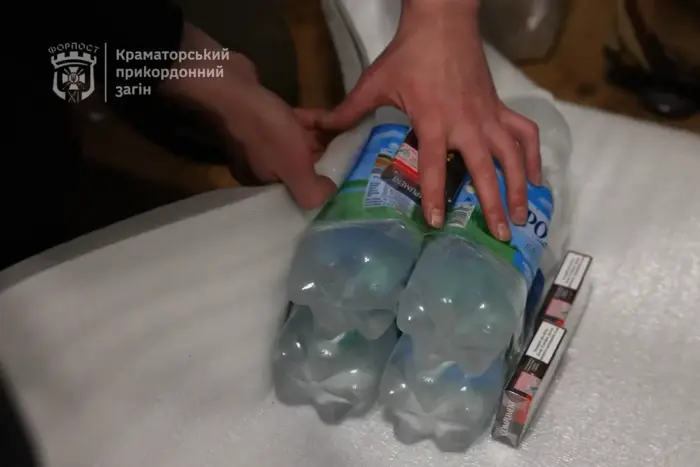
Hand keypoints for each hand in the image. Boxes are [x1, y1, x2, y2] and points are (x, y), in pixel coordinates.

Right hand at [162, 23, 335, 209]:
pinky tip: (335, 116)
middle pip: (300, 167)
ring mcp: (263, 139)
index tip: (343, 176)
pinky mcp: (267, 114)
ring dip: (323, 139)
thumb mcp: (292, 167)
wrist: (230, 85)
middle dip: (325, 160)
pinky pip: (295, 124)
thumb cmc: (264, 130)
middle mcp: (261, 164)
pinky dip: (314, 122)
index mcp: (263, 182)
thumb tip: (329, 194)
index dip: (318, 184)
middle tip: (354, 155)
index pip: (295, 190)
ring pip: (300, 144)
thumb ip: (311, 190)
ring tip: (351, 135)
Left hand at [320, 0, 540, 239]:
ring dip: (519, 187)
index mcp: (434, 122)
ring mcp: (488, 116)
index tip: (437, 223)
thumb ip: (350, 110)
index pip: (434, 166)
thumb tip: (321, 127)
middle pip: (484, 170)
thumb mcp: (375, 83)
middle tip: (501, 234)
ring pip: (511, 156)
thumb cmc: (409, 55)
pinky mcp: (500, 107)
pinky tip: (536, 178)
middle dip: (493, 204)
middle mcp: (466, 124)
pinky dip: (533, 156)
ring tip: (522, 217)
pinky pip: (525, 133)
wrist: (443, 23)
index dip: (434, 196)